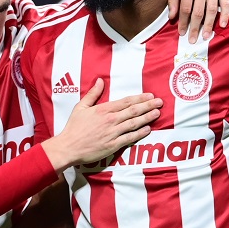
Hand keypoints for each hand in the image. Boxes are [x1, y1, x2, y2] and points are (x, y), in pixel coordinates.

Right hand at [43, 78, 161, 170]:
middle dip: (148, 105)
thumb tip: (100, 80)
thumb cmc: (74, 127)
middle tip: (160, 102)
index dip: (140, 98)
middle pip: (134, 111)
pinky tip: (148, 129)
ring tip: (157, 113)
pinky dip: (140, 133)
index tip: (150, 95)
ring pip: (134, 123)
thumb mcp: (81, 107)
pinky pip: (130, 138)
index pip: (126, 102)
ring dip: (147, 118)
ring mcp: (113, 132)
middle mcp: (111, 120)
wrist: (69, 147)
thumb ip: (93, 94)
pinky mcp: (113, 145)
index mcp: (104, 109)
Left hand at [167, 0, 228, 42]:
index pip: (186, 8)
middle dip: (195, 28)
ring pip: (212, 9)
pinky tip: (222, 25)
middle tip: (193, 40)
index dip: (184, 22)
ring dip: (209, 25)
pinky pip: (225, 3)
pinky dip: (225, 15)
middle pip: (198, 11)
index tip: (182, 33)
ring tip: (206, 36)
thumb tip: (172, 17)